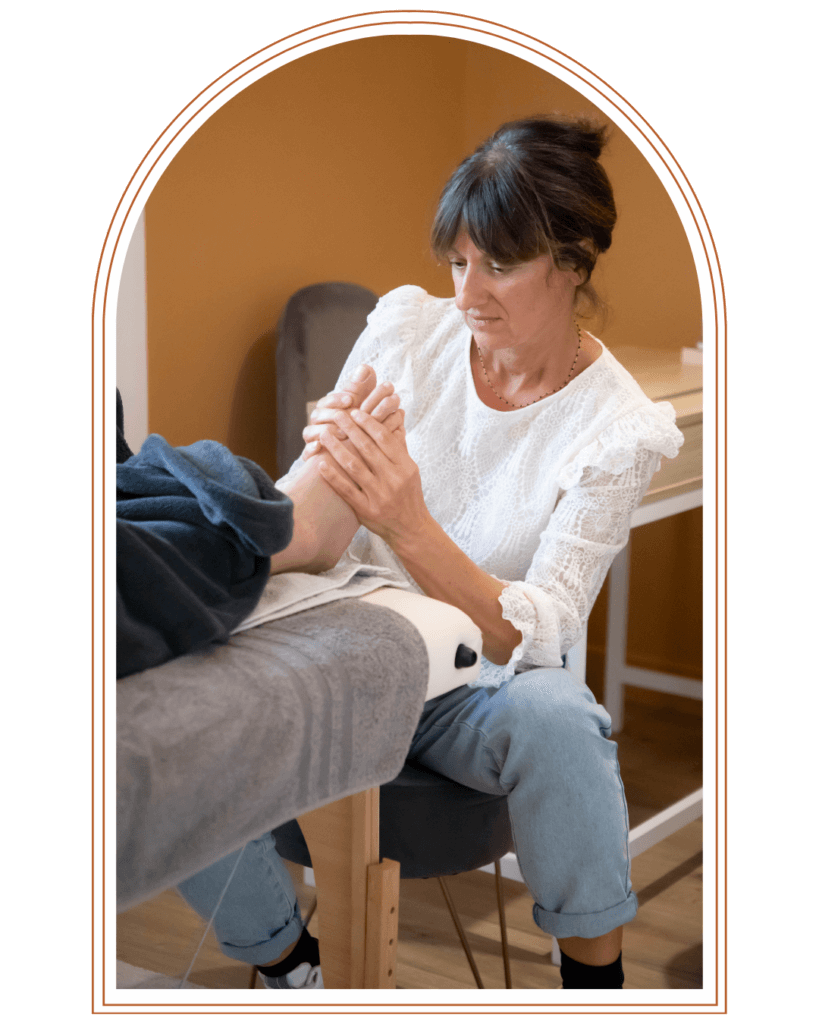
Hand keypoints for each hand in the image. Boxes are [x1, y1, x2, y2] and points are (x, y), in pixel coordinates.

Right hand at [301, 364, 403, 459]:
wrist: (358, 454)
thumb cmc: (361, 426)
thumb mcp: (365, 407)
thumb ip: (364, 390)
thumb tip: (365, 368)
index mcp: (329, 407)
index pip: (328, 400)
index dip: (337, 398)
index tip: (350, 399)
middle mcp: (319, 422)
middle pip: (318, 415)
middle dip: (333, 415)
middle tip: (347, 418)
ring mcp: (314, 439)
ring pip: (311, 432)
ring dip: (324, 432)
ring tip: (340, 434)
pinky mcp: (313, 457)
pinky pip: (306, 453)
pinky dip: (310, 450)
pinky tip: (318, 448)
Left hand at [316, 408, 430, 546]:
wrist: (411, 529)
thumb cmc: (409, 495)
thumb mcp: (411, 470)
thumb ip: (400, 447)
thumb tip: (396, 418)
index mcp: (405, 467)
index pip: (384, 439)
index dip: (368, 424)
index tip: (354, 412)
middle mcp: (393, 480)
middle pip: (368, 449)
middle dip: (350, 429)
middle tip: (336, 416)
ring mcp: (379, 496)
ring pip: (354, 467)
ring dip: (337, 448)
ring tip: (325, 435)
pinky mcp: (366, 510)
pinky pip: (347, 490)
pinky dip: (333, 476)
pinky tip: (321, 464)